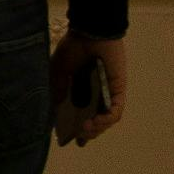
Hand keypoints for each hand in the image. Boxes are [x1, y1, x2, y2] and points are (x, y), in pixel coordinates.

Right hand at [51, 30, 125, 147]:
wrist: (90, 33)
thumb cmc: (73, 49)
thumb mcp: (58, 71)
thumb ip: (57, 89)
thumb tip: (56, 107)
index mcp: (79, 90)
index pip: (80, 115)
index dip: (76, 130)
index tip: (70, 140)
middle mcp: (95, 95)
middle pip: (95, 122)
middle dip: (87, 133)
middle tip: (78, 136)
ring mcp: (107, 94)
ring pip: (107, 120)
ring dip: (97, 129)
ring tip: (85, 129)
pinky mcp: (117, 91)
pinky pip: (116, 111)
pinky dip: (107, 119)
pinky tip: (96, 122)